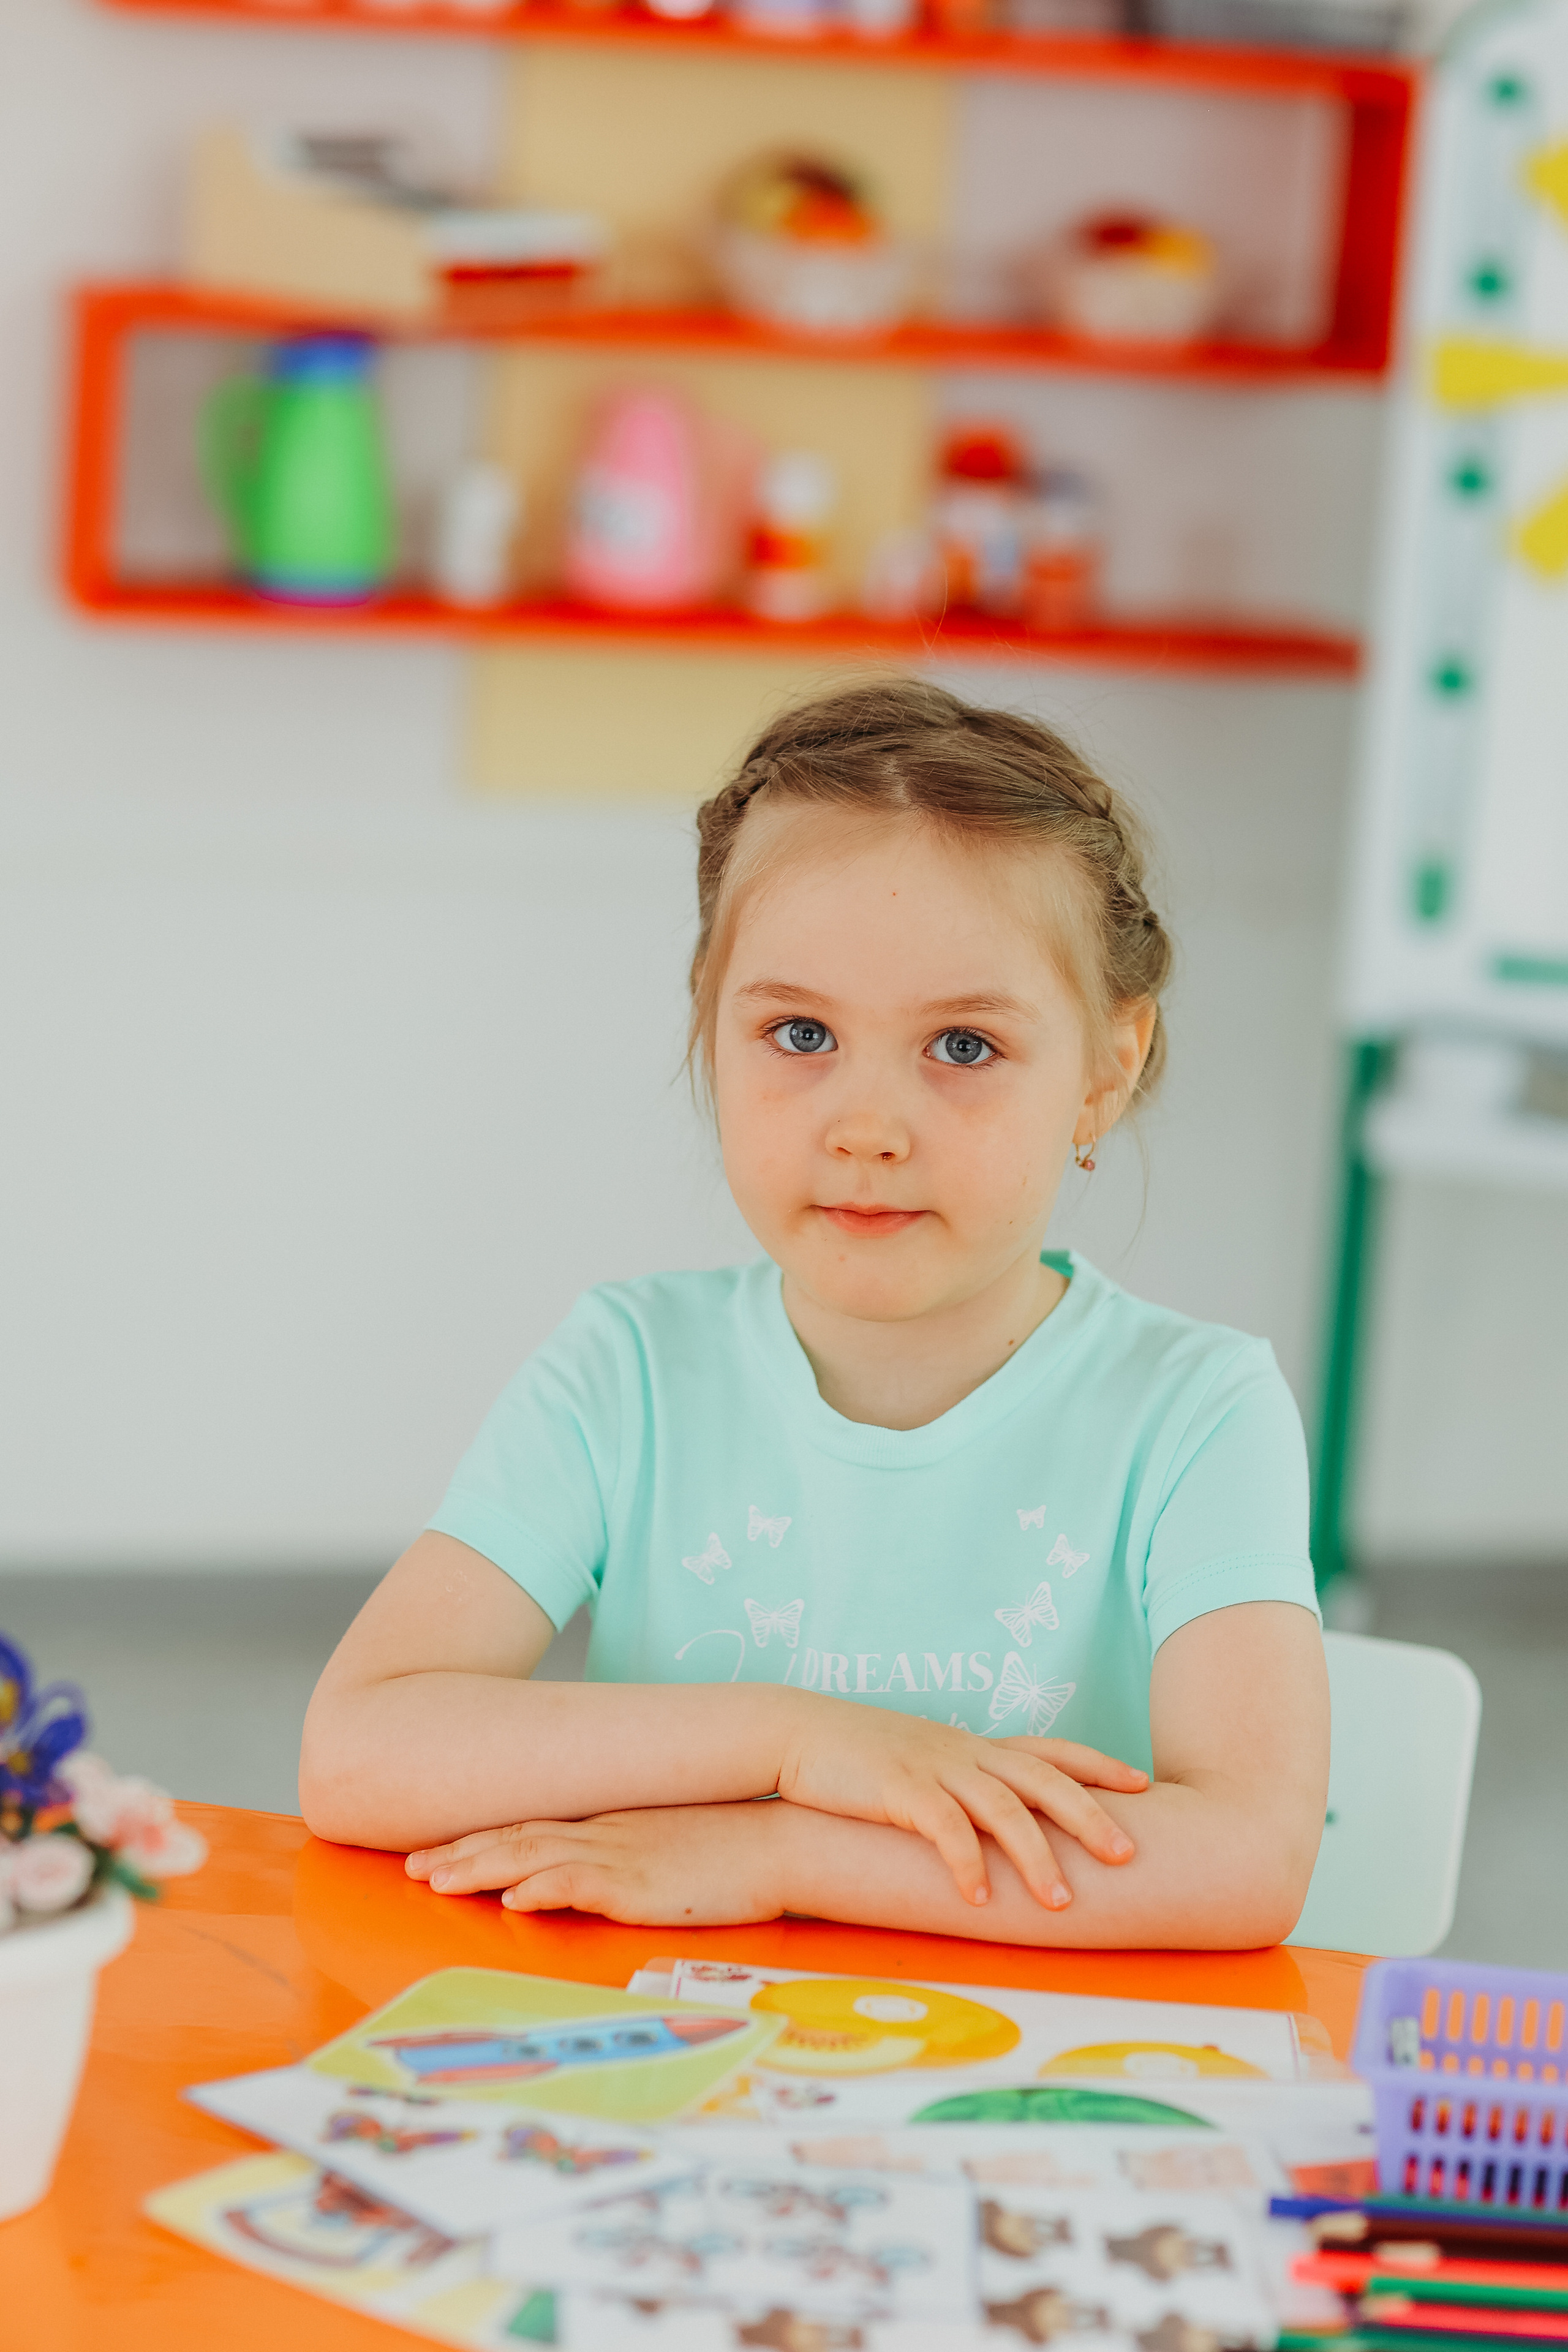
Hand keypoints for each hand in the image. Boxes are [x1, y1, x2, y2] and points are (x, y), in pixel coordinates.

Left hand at [406, 1801, 788, 1925]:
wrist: (784, 1841)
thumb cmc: (733, 1849)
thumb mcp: (667, 1848)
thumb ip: (626, 1856)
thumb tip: (588, 1878)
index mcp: (609, 1824)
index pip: (530, 1827)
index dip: (479, 1840)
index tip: (435, 1852)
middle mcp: (604, 1832)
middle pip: (517, 1837)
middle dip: (460, 1853)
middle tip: (411, 1868)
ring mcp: (620, 1854)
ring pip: (532, 1856)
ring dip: (479, 1867)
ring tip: (434, 1880)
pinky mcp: (640, 1883)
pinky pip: (580, 1883)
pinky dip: (541, 1887)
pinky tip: (511, 1897)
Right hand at [777, 1699, 1146, 1910]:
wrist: (796, 1733)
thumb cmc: (857, 1757)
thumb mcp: (920, 1761)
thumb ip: (958, 1782)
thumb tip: (989, 1820)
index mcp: (972, 1745)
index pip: (1049, 1749)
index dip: (1097, 1764)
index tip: (1141, 1781)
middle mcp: (963, 1752)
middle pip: (1043, 1779)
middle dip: (1090, 1816)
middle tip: (1129, 1854)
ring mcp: (933, 1767)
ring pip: (1002, 1808)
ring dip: (1037, 1857)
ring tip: (1061, 1902)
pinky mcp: (899, 1789)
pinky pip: (943, 1829)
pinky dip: (966, 1864)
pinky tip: (981, 1899)